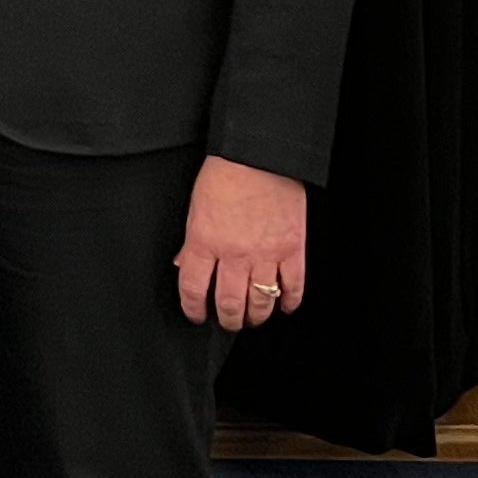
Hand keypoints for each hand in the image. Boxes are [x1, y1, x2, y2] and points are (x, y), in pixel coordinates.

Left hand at [174, 154, 307, 330]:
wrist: (260, 156)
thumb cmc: (224, 174)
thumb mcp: (195, 207)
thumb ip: (192, 241)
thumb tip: (185, 265)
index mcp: (204, 241)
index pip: (193, 289)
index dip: (193, 309)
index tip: (197, 315)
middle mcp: (234, 253)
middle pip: (228, 303)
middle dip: (227, 320)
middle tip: (228, 322)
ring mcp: (265, 254)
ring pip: (260, 302)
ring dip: (256, 316)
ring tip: (252, 318)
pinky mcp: (292, 249)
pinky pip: (293, 287)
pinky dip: (289, 302)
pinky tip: (284, 306)